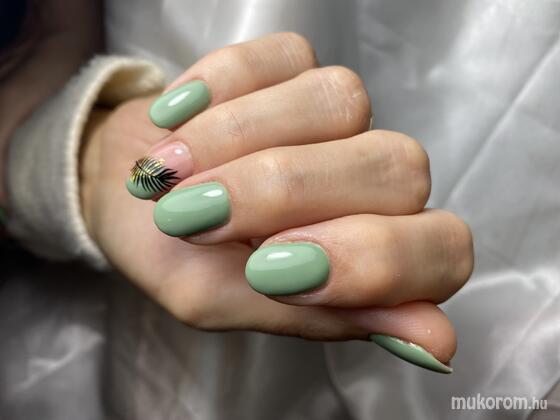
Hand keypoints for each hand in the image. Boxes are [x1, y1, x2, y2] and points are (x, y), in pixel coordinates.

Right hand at [81, 33, 472, 372]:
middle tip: (195, 216)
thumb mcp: (224, 301)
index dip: (371, 262)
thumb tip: (438, 345)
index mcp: (375, 257)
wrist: (121, 187)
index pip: (441, 252)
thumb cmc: (174, 255)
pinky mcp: (297, 65)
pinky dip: (217, 87)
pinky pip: (282, 58)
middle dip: (282, 191)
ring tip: (168, 172)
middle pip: (399, 166)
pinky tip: (175, 121)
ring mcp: (343, 117)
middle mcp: (376, 183)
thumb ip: (318, 316)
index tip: (267, 272)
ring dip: (236, 137)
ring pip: (342, 100)